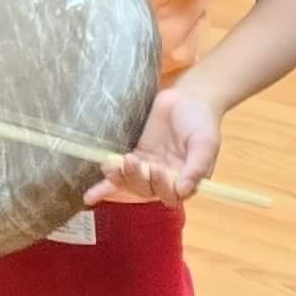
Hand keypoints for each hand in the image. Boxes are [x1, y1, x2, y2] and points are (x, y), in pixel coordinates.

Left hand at [94, 86, 220, 205]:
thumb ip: (197, 166)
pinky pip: (119, 174)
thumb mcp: (206, 142)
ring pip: (130, 184)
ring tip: (112, 166)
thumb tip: (184, 190)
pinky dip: (105, 186)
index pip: (172, 195)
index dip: (162, 187)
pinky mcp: (135, 157)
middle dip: (136, 179)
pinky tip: (90, 197)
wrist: (187, 99)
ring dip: (120, 179)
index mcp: (187, 178)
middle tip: (133, 160)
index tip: (157, 169)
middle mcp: (167, 178)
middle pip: (147, 191)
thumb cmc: (201, 121)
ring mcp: (149, 168)